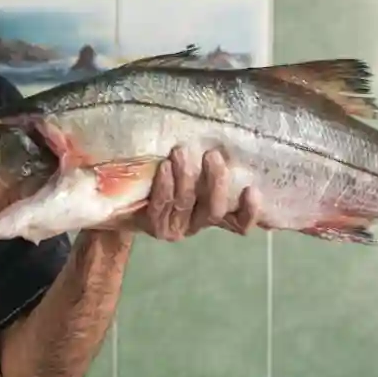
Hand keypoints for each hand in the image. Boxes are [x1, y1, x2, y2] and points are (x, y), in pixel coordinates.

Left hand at [113, 147, 260, 241]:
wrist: (124, 202)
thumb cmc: (166, 180)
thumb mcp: (192, 175)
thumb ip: (209, 169)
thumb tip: (231, 148)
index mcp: (213, 214)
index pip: (240, 223)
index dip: (250, 212)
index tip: (253, 189)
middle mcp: (198, 225)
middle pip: (213, 209)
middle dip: (216, 181)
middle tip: (212, 155)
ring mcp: (176, 228)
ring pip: (187, 204)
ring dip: (186, 177)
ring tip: (182, 152)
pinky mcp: (154, 227)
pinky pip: (162, 205)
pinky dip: (165, 185)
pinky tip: (165, 167)